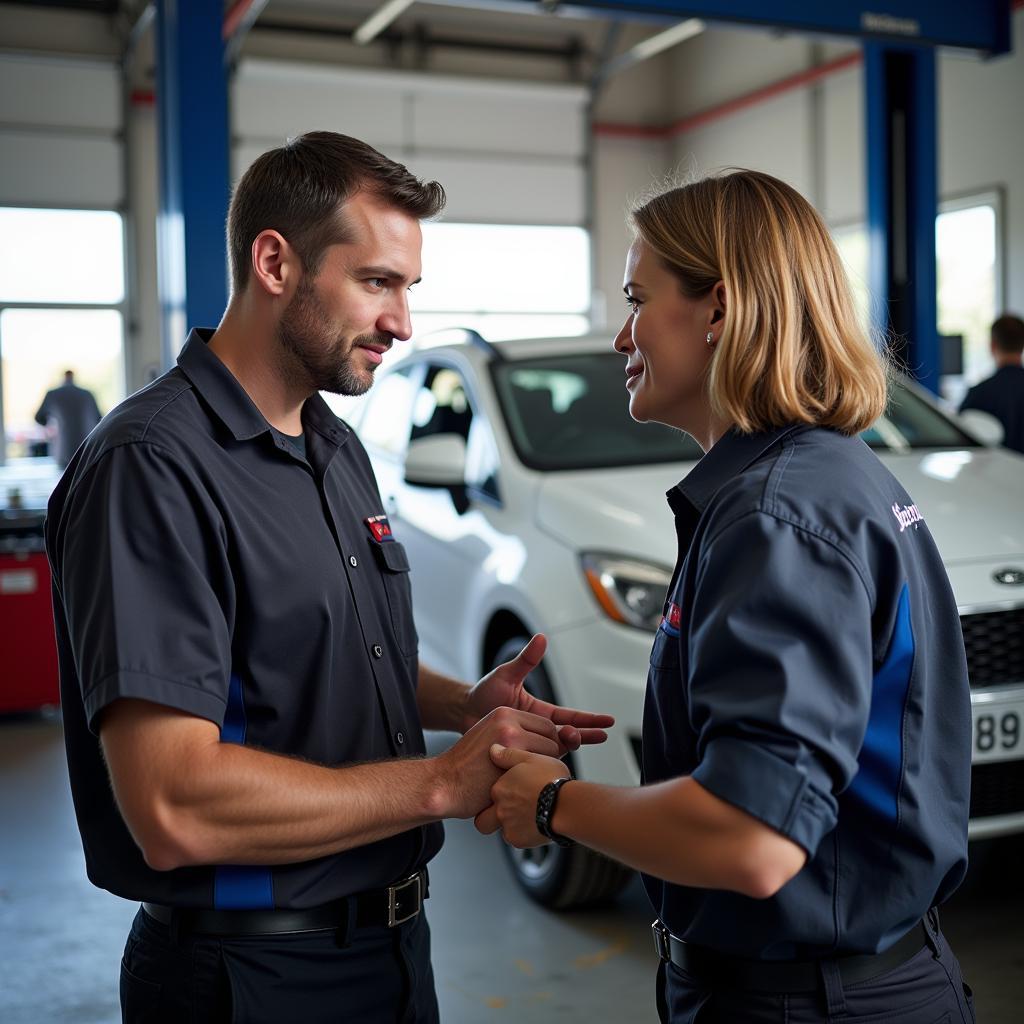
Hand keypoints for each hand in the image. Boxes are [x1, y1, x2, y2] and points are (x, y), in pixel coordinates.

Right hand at [432, 707, 562, 819]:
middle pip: (552, 737)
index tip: (538, 761)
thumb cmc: (469, 769)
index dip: (548, 745)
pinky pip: (541, 769)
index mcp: (504, 713)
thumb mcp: (492, 739)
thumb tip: (555, 744)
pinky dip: (538, 780)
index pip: (546, 725)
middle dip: (549, 757)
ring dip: (545, 769)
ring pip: (551, 753)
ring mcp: (510, 738)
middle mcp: (508, 721)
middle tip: (533, 773)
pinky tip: (522, 788)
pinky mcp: (511, 759)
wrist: (444, 783)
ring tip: (526, 780)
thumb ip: (518, 736)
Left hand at [462, 634, 614, 753]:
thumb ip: (526, 661)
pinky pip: (536, 761)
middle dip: (586, 734)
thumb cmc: (483, 692)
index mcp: (539, 712)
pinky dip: (546, 762)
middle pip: (568, 734)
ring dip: (568, 746)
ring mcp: (528, 743)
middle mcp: (537, 729)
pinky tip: (552, 766)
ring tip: (573, 741)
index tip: (608, 722)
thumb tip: (541, 638)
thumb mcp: (507, 674)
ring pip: (555, 750)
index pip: (570, 716)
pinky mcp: (517, 754)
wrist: (462, 713)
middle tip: (601, 735)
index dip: (589, 719)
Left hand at [474, 745, 570, 847]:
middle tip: (507, 813)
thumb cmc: (552, 780)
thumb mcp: (531, 758)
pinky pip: (518, 840)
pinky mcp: (519, 840)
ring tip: (530, 817)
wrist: (567, 805)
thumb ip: (509, 755)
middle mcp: (500, 809)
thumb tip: (493, 749)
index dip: (497, 795)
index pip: (489, 794)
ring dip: (512, 826)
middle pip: (483, 821)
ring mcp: (508, 826)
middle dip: (490, 819)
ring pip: (503, 831)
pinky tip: (538, 824)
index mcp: (500, 788)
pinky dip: (525, 834)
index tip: (508, 793)